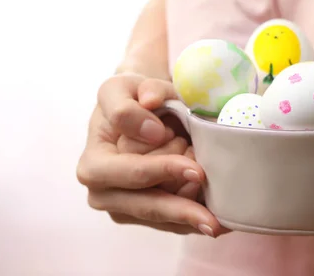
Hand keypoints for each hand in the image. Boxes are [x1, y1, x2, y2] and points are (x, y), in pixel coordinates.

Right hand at [76, 73, 224, 236]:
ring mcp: (125, 209)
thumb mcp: (124, 88)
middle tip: (213, 219)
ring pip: (163, 221)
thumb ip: (128, 105)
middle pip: (147, 208)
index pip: (131, 173)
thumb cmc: (131, 98)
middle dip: (182, 209)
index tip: (196, 170)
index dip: (163, 172)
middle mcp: (104, 194)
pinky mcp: (146, 218)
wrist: (139, 111)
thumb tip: (151, 130)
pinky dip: (195, 221)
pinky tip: (220, 223)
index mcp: (94, 165)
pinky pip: (173, 226)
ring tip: (219, 216)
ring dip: (191, 214)